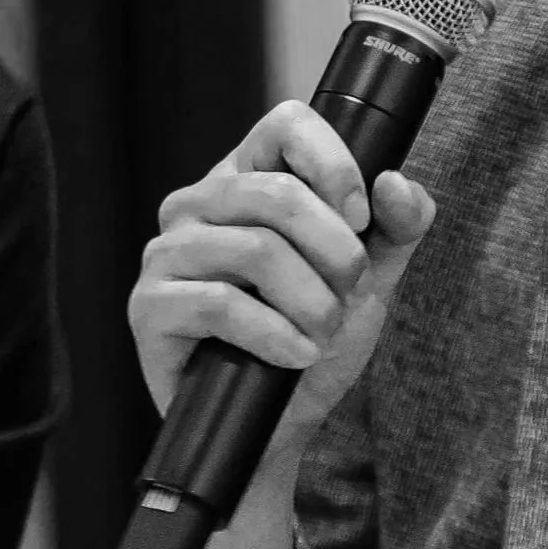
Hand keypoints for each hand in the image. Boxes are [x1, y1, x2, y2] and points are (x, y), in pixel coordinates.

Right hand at [129, 101, 435, 467]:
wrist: (279, 424)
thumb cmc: (315, 338)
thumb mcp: (371, 279)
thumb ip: (397, 228)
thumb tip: (396, 183)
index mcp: (248, 179)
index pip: (285, 124)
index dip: (335, 165)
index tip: (362, 219)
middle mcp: (198, 204)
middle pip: (277, 194)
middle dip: (336, 253)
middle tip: (350, 295)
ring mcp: (166, 253)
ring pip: (255, 250)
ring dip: (311, 302)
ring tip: (323, 333)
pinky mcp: (149, 306)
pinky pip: (219, 303)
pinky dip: (276, 335)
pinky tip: (295, 355)